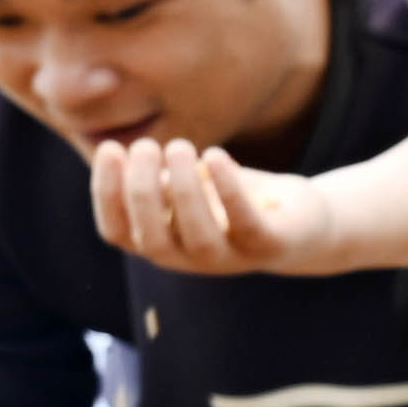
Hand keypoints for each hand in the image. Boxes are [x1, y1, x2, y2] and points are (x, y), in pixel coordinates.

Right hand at [88, 136, 324, 274]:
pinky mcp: (266, 246)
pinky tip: (215, 156)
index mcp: (162, 243)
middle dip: (141, 191)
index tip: (110, 149)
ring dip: (184, 189)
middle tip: (144, 146)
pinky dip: (228, 189)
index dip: (107, 194)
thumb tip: (130, 157)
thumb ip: (160, 180)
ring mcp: (229, 258)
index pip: (118, 232)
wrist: (300, 221)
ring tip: (178, 147)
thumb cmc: (231, 199)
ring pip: (198, 235)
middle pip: (152, 238)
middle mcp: (189, 260)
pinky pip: (245, 222)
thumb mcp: (188, 187)